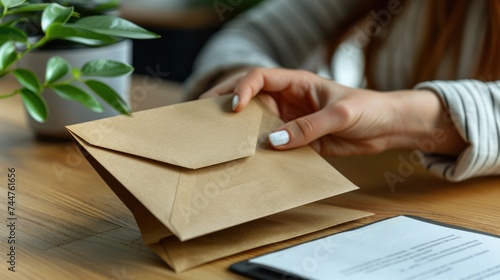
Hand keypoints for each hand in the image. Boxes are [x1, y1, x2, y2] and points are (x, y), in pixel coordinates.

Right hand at [201, 68, 466, 156]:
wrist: (386, 128)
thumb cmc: (368, 109)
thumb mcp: (340, 115)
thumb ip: (308, 127)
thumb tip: (273, 142)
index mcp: (296, 82)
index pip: (260, 77)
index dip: (242, 88)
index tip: (234, 107)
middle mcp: (288, 99)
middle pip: (249, 97)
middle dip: (226, 103)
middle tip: (203, 115)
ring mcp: (290, 119)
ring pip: (256, 121)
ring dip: (238, 129)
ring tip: (216, 139)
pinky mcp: (296, 139)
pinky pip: (271, 143)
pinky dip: (257, 149)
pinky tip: (245, 158)